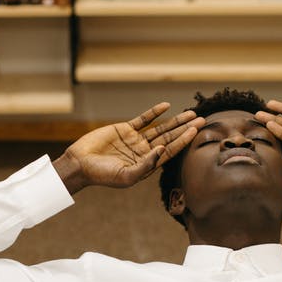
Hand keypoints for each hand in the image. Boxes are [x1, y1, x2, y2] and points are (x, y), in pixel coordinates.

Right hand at [54, 102, 203, 193]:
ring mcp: (135, 140)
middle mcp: (144, 151)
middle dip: (185, 129)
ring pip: (160, 128)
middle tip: (201, 120)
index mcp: (147, 164)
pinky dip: (154, 112)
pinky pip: (143, 119)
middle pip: (169, 138)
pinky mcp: (125, 129)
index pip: (170, 151)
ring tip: (190, 113)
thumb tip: (163, 150)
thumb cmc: (102, 175)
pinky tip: (166, 106)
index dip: (184, 141)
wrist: (80, 164)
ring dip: (175, 121)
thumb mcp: (126, 175)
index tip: (195, 131)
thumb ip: (146, 165)